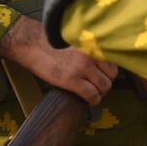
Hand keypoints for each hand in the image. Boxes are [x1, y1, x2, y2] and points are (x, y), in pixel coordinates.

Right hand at [0, 16, 117, 104]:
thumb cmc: (52, 43)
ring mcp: (82, 67)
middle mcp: (92, 55)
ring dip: (101, 92)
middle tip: (98, 86)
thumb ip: (92, 52)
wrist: (32, 44)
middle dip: (106, 82)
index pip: (114, 61)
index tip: (105, 76)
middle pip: (112, 75)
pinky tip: (90, 101)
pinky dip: (94, 100)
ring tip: (94, 93)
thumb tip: (103, 66)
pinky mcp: (71, 80)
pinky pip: (91, 94)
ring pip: (104, 86)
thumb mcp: (79, 43)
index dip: (110, 72)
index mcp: (95, 45)